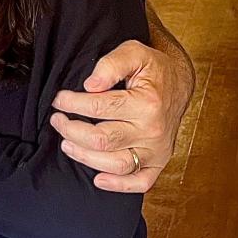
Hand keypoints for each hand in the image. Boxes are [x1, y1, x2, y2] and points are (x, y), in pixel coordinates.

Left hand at [50, 39, 192, 192]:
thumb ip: (111, 64)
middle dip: (72, 130)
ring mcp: (156, 150)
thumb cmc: (153, 69)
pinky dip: (118, 185)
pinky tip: (98, 179)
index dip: (72, 103)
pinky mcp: (159, 162)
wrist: (180, 83)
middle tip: (57, 120)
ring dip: (85, 157)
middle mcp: (152, 131)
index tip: (58, 100)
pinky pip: (141, 182)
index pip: (99, 107)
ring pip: (116, 164)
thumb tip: (90, 85)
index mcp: (146, 103)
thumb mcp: (134, 52)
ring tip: (66, 144)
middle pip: (103, 140)